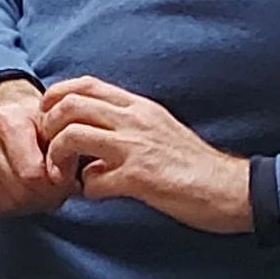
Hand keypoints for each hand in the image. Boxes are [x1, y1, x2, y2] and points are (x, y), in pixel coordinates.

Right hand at [0, 79, 70, 216]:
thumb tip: (63, 181)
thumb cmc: (38, 123)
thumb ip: (66, 153)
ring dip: (31, 203)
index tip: (66, 180)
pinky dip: (14, 205)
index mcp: (5, 118)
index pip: (31, 174)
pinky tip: (24, 192)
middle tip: (57, 189)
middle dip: (45, 197)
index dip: (56, 185)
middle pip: (19, 191)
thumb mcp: (59, 129)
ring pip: (7, 202)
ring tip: (42, 189)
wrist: (6, 115)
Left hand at [38, 77, 250, 233]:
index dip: (56, 97)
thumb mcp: (159, 133)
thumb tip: (90, 160)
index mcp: (139, 107)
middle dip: (48, 127)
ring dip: (57, 158)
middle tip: (49, 151)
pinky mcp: (140, 177)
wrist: (232, 189)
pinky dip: (87, 190)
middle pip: (69, 104)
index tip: (48, 119)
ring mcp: (136, 147)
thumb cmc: (195, 166)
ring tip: (62, 176)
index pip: (85, 84)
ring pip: (73, 135)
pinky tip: (97, 194)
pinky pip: (93, 180)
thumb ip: (124, 135)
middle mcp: (135, 120)